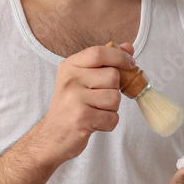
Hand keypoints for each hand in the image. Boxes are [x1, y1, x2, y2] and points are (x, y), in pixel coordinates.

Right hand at [32, 42, 135, 164]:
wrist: (53, 135)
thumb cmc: (71, 106)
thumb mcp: (82, 79)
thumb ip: (105, 63)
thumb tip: (128, 47)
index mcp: (69, 66)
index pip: (99, 53)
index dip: (120, 57)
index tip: (130, 64)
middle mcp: (70, 80)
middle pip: (113, 76)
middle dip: (115, 90)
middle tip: (99, 99)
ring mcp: (75, 99)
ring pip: (115, 98)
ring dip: (111, 108)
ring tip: (95, 111)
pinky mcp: (82, 118)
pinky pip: (113, 118)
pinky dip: (108, 123)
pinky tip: (94, 123)